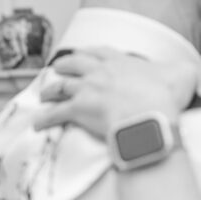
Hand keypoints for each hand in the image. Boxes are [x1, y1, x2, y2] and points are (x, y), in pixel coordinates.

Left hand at [34, 47, 196, 138]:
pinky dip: (43, 120)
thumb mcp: (180, 74)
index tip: (83, 55)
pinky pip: (54, 114)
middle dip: (63, 66)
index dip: (89, 53)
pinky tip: (37, 124)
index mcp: (120, 61)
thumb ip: (178, 70)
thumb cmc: (164, 98)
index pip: (100, 51)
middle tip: (57, 70)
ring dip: (49, 91)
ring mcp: (86, 89)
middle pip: (74, 64)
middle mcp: (99, 72)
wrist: (148, 117)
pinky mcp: (77, 110)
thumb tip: (185, 72)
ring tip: (43, 95)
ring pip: (59, 87)